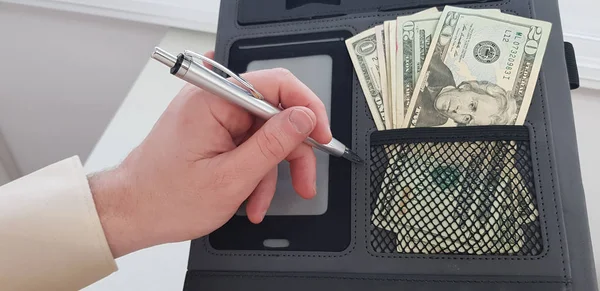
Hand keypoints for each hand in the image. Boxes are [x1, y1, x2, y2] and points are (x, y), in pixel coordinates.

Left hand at [88, 52, 331, 257]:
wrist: (131, 212)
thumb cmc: (164, 198)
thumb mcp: (231, 178)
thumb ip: (273, 144)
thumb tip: (303, 118)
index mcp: (213, 100)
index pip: (276, 83)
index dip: (307, 108)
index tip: (321, 134)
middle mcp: (212, 99)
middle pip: (274, 113)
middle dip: (290, 152)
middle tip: (304, 180)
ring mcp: (212, 115)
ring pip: (264, 134)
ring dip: (269, 171)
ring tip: (259, 201)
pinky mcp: (212, 129)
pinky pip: (247, 144)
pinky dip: (253, 171)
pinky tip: (249, 196)